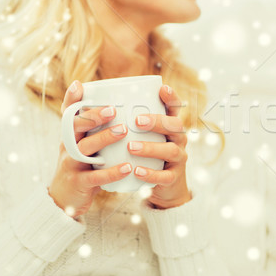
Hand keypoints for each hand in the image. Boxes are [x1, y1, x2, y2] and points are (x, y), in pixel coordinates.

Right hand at [49, 81, 130, 218]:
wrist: (64, 199)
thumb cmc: (80, 167)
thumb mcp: (83, 147)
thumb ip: (94, 130)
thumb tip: (118, 107)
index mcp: (70, 136)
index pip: (68, 114)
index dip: (71, 99)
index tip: (79, 84)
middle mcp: (67, 147)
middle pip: (75, 127)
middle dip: (93, 116)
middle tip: (113, 109)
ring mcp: (71, 165)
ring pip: (84, 148)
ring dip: (104, 138)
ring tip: (124, 130)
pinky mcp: (79, 183)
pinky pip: (96, 176)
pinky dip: (112, 172)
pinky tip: (127, 167)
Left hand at [130, 85, 190, 209]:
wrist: (163, 187)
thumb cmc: (146, 155)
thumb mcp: (144, 137)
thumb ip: (129, 121)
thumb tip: (96, 98)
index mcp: (169, 127)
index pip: (174, 108)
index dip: (171, 98)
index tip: (163, 88)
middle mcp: (178, 139)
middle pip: (175, 126)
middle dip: (157, 122)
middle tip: (137, 121)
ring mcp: (178, 159)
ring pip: (171, 150)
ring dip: (151, 148)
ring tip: (131, 147)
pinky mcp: (172, 178)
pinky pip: (165, 176)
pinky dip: (151, 173)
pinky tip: (137, 171)